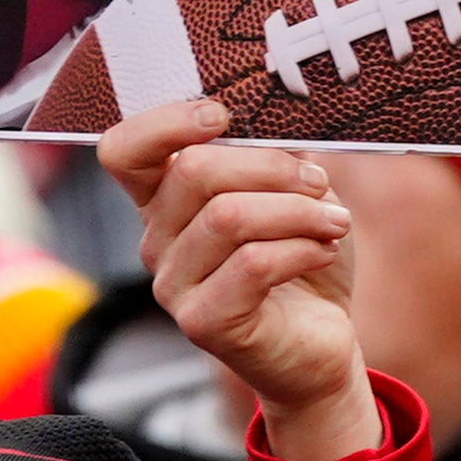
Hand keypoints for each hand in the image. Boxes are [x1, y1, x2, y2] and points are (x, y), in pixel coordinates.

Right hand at [100, 100, 381, 460]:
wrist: (321, 344)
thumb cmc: (303, 262)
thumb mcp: (294, 195)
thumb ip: (276, 158)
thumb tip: (281, 125)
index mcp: (167, 200)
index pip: (124, 151)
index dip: (165, 123)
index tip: (222, 116)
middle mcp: (157, 240)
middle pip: (191, 171)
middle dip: (271, 166)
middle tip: (318, 182)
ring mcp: (173, 285)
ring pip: (228, 216)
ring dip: (299, 210)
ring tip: (336, 222)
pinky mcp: (202, 322)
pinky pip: (253, 263)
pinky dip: (302, 247)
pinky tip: (324, 251)